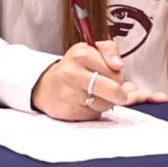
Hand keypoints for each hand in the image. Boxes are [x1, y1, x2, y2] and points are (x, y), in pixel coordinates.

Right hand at [32, 41, 164, 121]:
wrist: (47, 87)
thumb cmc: (75, 69)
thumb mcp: (91, 51)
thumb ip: (110, 52)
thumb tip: (119, 65)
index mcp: (81, 54)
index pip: (115, 69)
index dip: (119, 74)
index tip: (116, 72)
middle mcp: (72, 72)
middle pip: (113, 89)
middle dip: (119, 92)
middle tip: (115, 90)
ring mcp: (69, 93)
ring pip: (106, 104)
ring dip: (107, 103)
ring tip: (95, 95)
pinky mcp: (69, 111)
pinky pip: (95, 115)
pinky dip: (95, 112)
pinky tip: (85, 104)